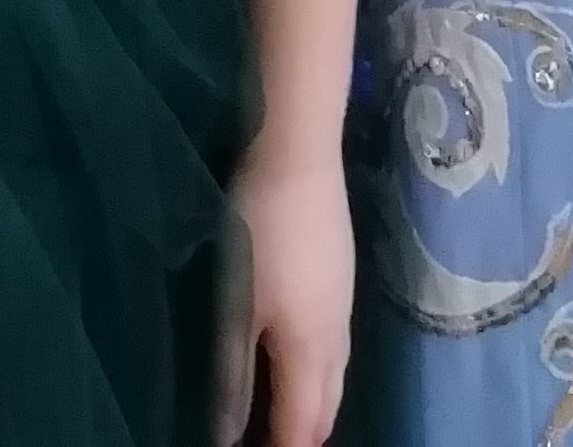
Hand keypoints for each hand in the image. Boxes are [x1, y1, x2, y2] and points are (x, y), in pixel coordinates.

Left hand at [221, 138, 351, 446]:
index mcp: (310, 352)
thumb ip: (233, 375)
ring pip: (334, 379)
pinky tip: (292, 359)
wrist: (301, 154)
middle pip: (325, 410)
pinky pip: (334, 350)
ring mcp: (343, 305)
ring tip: (276, 415)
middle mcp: (336, 338)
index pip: (302, 429)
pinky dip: (314, 375)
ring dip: (310, 407)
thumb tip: (229, 436)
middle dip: (300, 436)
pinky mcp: (340, 278)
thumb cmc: (259, 230)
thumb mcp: (236, 306)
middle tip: (264, 442)